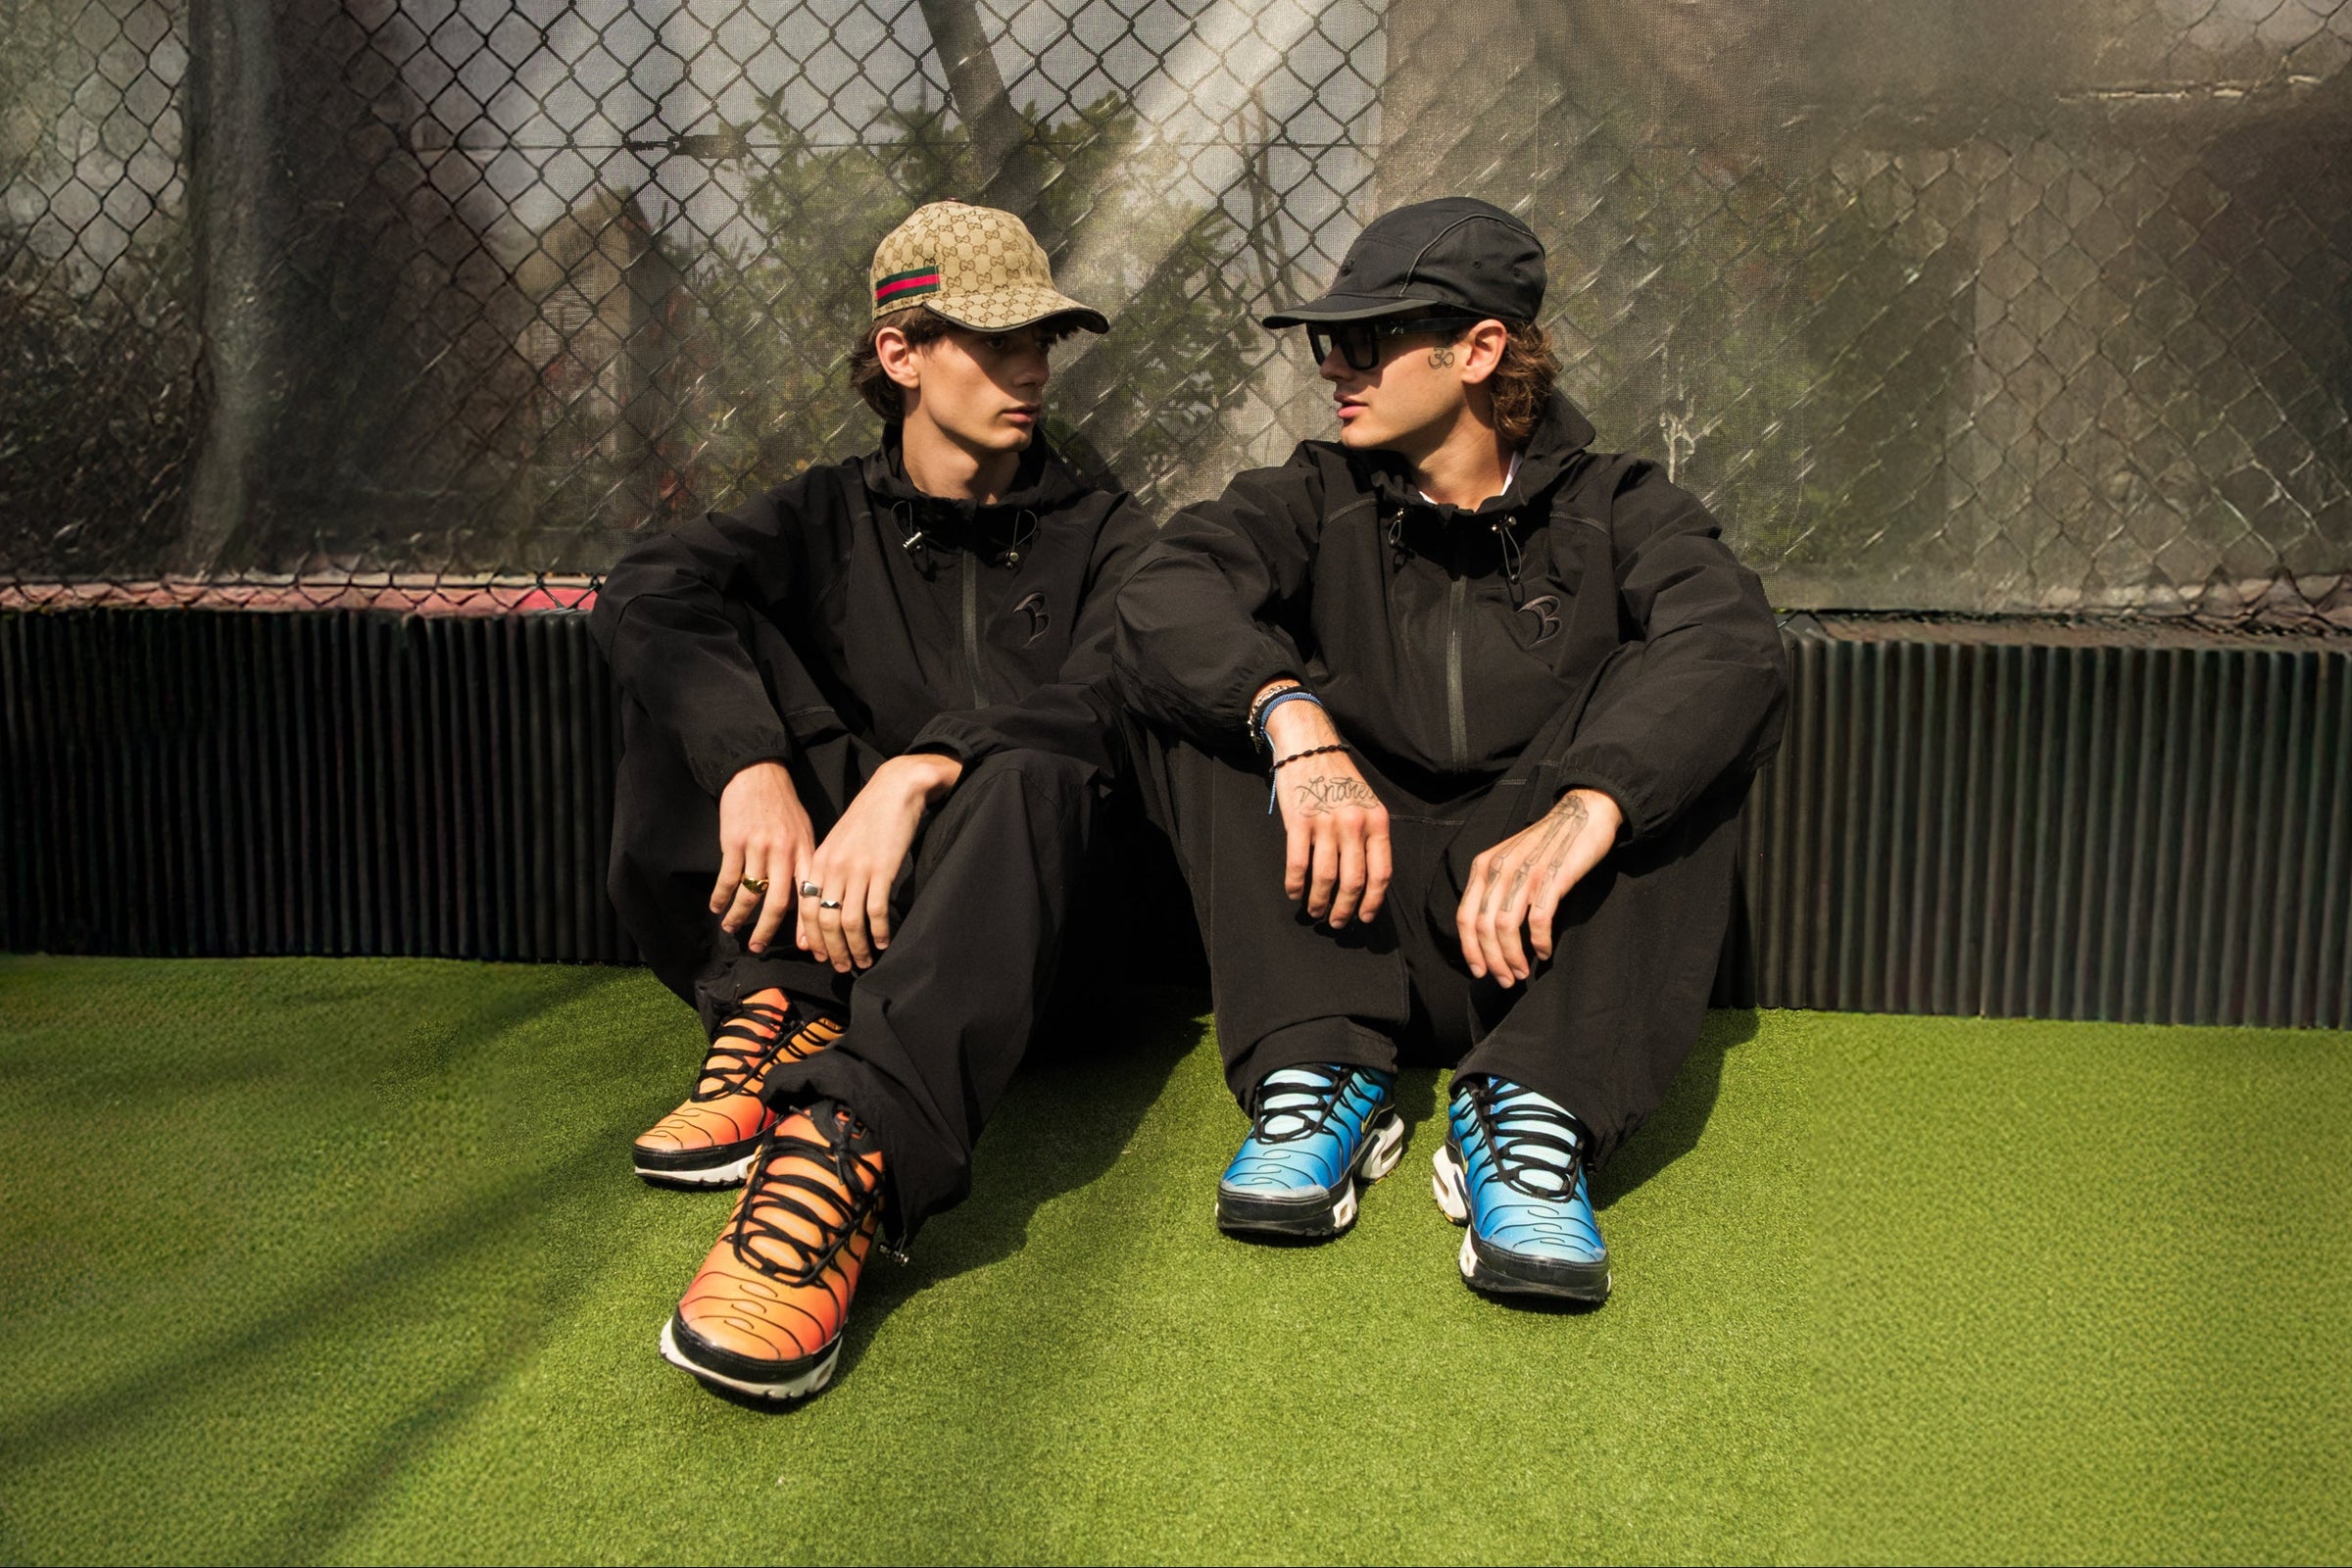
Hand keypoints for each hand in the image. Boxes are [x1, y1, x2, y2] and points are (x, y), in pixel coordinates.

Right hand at [713, 761, 816, 956]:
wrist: (758, 774)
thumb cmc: (783, 807)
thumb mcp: (804, 833)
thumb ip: (804, 866)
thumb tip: (801, 903)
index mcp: (805, 852)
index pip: (810, 896)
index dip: (809, 925)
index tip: (807, 949)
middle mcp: (784, 853)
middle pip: (778, 903)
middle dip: (767, 930)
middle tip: (757, 947)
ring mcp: (758, 848)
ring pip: (749, 894)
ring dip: (738, 916)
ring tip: (731, 930)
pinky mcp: (734, 842)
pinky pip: (728, 878)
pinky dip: (721, 897)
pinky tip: (716, 907)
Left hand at [799, 753, 962, 972]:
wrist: (894, 790)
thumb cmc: (869, 818)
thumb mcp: (839, 843)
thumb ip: (829, 873)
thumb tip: (824, 906)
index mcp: (819, 861)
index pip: (807, 909)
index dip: (813, 937)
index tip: (822, 956)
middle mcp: (833, 867)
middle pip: (824, 921)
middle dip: (833, 950)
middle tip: (843, 967)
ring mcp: (857, 869)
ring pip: (848, 921)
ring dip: (855, 947)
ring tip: (864, 959)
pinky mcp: (882, 869)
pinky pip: (875, 910)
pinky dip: (878, 931)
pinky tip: (883, 941)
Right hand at [1261, 685, 1390, 927]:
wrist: (1310, 747)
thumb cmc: (1339, 780)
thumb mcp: (1366, 804)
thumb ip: (1370, 837)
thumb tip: (1368, 882)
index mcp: (1376, 821)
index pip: (1381, 872)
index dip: (1372, 901)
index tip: (1364, 917)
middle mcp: (1354, 824)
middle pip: (1354, 880)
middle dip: (1345, 908)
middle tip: (1337, 923)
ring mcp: (1326, 823)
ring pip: (1325, 877)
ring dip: (1319, 901)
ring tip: (1314, 911)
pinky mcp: (1298, 821)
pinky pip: (1298, 863)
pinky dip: (1295, 884)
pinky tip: (1294, 892)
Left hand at [1456, 788, 1621, 986]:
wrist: (1583, 813)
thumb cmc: (1547, 843)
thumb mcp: (1510, 860)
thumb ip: (1496, 889)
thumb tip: (1489, 934)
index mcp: (1483, 867)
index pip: (1465, 916)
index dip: (1469, 949)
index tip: (1480, 971)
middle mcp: (1498, 869)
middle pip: (1483, 927)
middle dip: (1492, 960)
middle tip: (1505, 980)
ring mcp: (1524, 872)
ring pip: (1505, 927)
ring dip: (1512, 957)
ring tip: (1522, 972)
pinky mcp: (1551, 877)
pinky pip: (1538, 920)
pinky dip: (1539, 942)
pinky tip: (1545, 953)